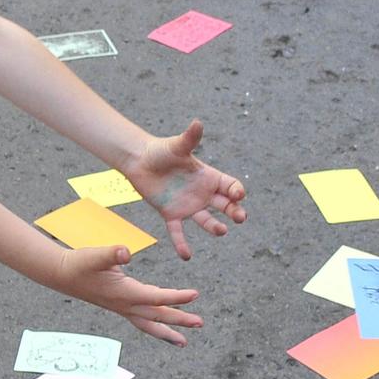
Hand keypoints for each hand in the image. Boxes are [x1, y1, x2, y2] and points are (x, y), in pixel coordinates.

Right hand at [56, 245, 202, 345]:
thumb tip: (126, 251)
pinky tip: (160, 326)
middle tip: (199, 323)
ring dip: (167, 333)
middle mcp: (125, 305)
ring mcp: (122, 308)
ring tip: (183, 342)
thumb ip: (112, 253)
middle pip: (157, 316)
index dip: (176, 297)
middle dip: (179, 320)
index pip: (156, 298)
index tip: (195, 295)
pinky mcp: (119, 306)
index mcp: (124, 293)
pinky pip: (141, 321)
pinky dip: (154, 325)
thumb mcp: (95, 254)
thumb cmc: (79, 263)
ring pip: (149, 324)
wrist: (62, 274)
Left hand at [123, 120, 246, 259]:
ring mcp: (188, 205)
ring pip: (206, 220)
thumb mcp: (176, 146)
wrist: (138, 160)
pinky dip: (182, 243)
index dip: (237, 191)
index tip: (238, 195)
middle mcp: (202, 193)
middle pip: (225, 206)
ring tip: (221, 231)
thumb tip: (197, 123)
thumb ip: (189, 139)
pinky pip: (178, 232)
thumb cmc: (160, 151)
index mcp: (208, 177)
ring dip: (215, 227)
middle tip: (240, 218)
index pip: (231, 186)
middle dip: (235, 212)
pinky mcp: (171, 214)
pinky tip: (186, 256)